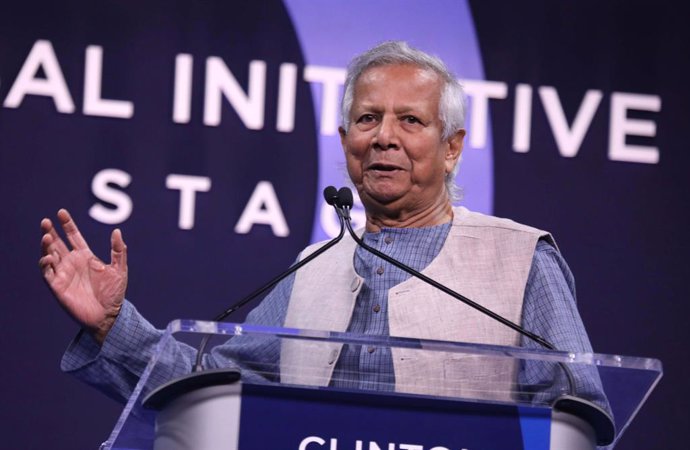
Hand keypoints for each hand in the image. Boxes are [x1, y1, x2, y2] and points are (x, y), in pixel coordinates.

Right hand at [39, 209, 127, 343]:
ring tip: (46, 236)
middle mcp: (72, 263)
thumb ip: (118, 251)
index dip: (67, 224)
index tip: (61, 212)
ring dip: (46, 246)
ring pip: (49, 255)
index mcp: (86, 257)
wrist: (108, 315)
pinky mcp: (57, 286)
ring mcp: (64, 274)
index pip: (73, 236)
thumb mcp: (120, 270)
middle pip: (57, 243)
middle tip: (46, 221)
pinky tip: (49, 256)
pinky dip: (45, 263)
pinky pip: (47, 272)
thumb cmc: (114, 294)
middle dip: (51, 231)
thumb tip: (117, 231)